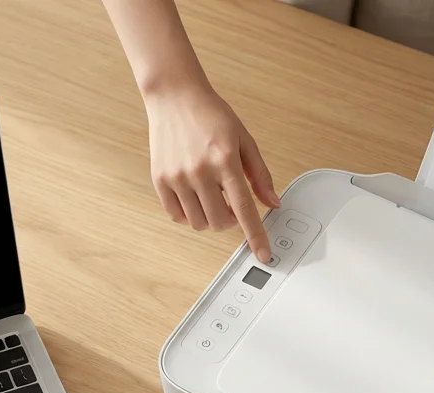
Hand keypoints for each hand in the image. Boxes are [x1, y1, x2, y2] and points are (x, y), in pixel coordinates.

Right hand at [145, 86, 281, 261]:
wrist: (175, 98)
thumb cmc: (212, 116)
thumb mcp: (244, 140)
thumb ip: (260, 174)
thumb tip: (273, 203)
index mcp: (226, 159)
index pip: (245, 208)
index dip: (256, 235)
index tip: (264, 255)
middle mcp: (200, 170)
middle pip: (220, 222)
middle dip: (230, 221)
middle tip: (230, 204)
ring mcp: (178, 176)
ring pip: (198, 223)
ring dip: (210, 219)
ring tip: (211, 198)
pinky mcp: (160, 180)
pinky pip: (177, 215)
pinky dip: (189, 215)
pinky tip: (194, 198)